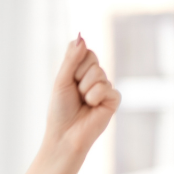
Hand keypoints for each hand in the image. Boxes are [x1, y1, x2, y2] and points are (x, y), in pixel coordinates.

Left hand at [43, 35, 120, 160]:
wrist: (64, 137)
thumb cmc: (60, 111)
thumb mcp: (61, 81)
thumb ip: (71, 59)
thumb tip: (81, 36)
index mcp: (82, 72)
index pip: (84, 51)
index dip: (74, 64)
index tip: (68, 80)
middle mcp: (95, 77)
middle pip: (92, 60)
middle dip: (79, 77)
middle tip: (75, 94)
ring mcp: (106, 87)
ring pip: (98, 73)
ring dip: (85, 89)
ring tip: (82, 103)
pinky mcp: (113, 99)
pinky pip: (106, 87)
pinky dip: (94, 97)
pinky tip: (92, 108)